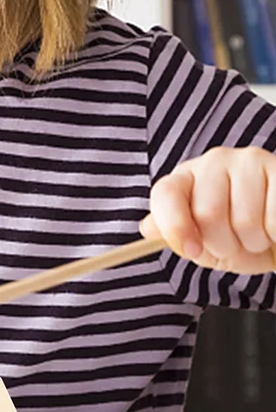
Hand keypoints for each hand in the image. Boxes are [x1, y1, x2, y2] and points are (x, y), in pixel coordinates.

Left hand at [141, 146, 275, 273]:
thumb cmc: (242, 239)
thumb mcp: (205, 244)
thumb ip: (175, 235)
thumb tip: (148, 228)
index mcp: (186, 177)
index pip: (166, 194)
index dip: (174, 226)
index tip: (191, 250)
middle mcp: (214, 162)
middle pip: (207, 213)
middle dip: (224, 244)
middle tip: (237, 243)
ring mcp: (248, 161)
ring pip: (246, 221)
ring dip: (254, 242)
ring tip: (260, 235)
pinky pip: (274, 220)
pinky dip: (275, 236)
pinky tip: (275, 228)